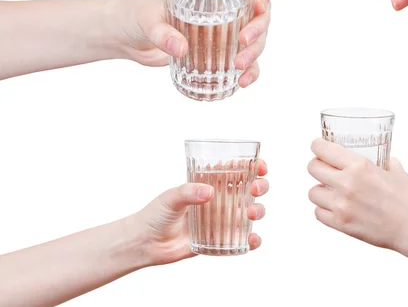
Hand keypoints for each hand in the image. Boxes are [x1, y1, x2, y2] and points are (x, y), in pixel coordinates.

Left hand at [111, 0, 269, 87]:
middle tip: (244, 42)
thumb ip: (162, 32)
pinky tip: (242, 81)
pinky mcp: (219, 50)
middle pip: (257, 12)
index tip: (260, 3)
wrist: (125, 36)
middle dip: (258, 28)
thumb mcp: (146, 19)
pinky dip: (249, 71)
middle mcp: (223, 5)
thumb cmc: (135, 14)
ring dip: (254, 52)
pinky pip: (244, 60)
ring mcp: (224, 28)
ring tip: (239, 67)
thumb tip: (180, 48)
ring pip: (255, 38)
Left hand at [132, 160, 267, 265]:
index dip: (255, 165)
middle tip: (255, 189)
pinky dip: (253, 240)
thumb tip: (208, 192)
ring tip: (251, 214)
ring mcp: (223, 219)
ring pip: (252, 211)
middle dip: (261, 186)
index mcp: (212, 182)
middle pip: (252, 188)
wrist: (145, 243)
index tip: (260, 167)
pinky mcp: (220, 239)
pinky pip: (243, 239)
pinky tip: (253, 240)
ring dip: (259, 210)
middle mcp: (222, 199)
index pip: (239, 169)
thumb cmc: (156, 213)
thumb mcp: (170, 197)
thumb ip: (188, 192)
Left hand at [307, 139, 407, 257]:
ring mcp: (342, 205)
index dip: (317, 145)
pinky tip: (333, 207)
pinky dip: (323, 210)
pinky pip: (318, 213)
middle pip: (312, 168)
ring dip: (319, 190)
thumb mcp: (397, 172)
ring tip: (328, 190)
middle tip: (322, 167)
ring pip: (312, 192)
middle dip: (316, 165)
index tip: (317, 145)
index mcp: (359, 166)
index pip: (323, 150)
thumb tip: (386, 159)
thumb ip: (387, 163)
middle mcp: (347, 183)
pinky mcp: (342, 224)